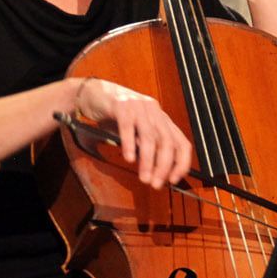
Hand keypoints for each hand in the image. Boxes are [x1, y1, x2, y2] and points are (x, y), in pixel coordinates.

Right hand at [75, 79, 192, 188]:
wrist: (95, 93)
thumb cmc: (116, 116)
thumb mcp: (135, 133)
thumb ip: (144, 148)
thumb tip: (155, 174)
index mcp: (162, 118)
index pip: (181, 142)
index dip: (181, 162)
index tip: (174, 180)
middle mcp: (154, 111)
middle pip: (167, 142)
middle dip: (164, 166)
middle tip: (156, 184)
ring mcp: (139, 107)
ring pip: (149, 137)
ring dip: (148, 161)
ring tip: (144, 178)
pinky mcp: (121, 105)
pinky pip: (128, 127)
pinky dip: (130, 144)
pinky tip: (129, 158)